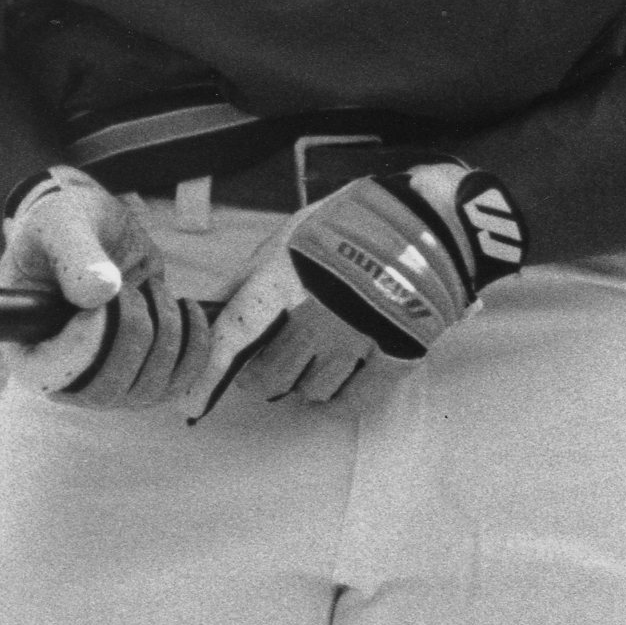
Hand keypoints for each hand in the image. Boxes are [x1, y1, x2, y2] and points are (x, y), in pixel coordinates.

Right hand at [0, 165, 207, 408]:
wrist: (96, 226)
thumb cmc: (65, 224)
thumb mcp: (61, 224)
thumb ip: (76, 254)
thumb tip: (100, 294)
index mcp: (25, 346)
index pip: (50, 377)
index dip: (85, 343)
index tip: (106, 296)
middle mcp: (63, 375)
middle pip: (105, 392)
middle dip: (133, 333)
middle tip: (131, 287)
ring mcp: (105, 376)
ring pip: (146, 390)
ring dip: (165, 334)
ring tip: (152, 289)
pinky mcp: (143, 368)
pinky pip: (178, 382)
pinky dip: (195, 346)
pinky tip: (186, 307)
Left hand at [184, 160, 523, 418]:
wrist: (434, 219)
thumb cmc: (358, 219)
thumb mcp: (298, 230)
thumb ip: (256, 272)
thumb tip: (217, 310)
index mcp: (288, 275)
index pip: (234, 334)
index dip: (209, 374)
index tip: (191, 405)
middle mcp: (317, 312)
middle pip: (271, 375)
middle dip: (269, 371)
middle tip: (282, 356)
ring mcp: (356, 338)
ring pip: (311, 391)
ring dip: (309, 381)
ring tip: (325, 354)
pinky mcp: (394, 355)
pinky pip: (354, 400)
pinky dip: (346, 394)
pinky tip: (349, 374)